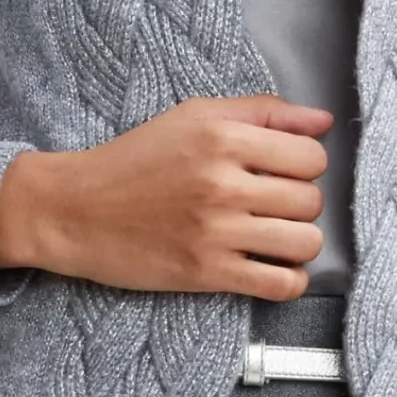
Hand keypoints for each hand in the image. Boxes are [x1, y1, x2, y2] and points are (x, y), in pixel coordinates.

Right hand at [0, 95, 333, 294]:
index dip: (304, 165)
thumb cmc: (134, 159)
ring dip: (298, 242)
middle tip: (272, 205)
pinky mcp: (206, 272)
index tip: (281, 172)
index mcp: (223, 138)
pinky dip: (288, 281)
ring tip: (274, 237)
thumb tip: (323, 121)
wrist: (74, 210)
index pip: (311, 156)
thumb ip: (262, 112)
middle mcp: (223, 183)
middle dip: (300, 203)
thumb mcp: (194, 116)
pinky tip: (271, 268)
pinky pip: (281, 285)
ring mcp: (216, 231)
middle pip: (311, 200)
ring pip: (305, 242)